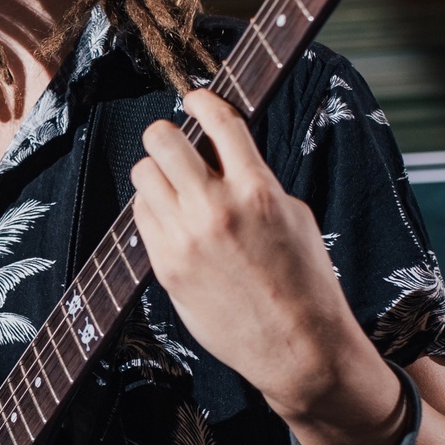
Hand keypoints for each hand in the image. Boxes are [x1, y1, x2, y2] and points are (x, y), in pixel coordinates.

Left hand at [130, 90, 401, 444]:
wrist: (297, 346)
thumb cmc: (303, 279)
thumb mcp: (293, 215)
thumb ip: (253, 180)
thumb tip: (218, 155)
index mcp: (257, 189)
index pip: (219, 121)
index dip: (202, 100)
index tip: (195, 98)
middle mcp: (216, 209)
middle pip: (162, 140)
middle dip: (169, 135)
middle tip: (178, 143)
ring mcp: (185, 239)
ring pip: (143, 175)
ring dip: (156, 172)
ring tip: (175, 185)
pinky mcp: (165, 267)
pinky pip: (140, 217)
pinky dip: (152, 209)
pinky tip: (172, 218)